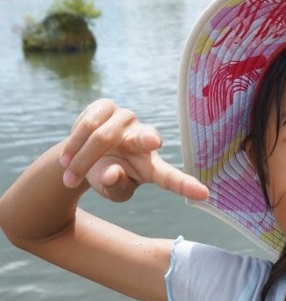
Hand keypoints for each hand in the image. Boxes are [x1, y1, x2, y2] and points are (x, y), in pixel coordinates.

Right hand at [59, 99, 208, 202]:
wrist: (83, 155)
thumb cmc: (105, 175)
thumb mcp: (110, 190)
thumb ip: (114, 186)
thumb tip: (112, 173)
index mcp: (152, 165)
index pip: (171, 177)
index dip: (186, 186)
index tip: (204, 194)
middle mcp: (146, 137)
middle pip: (145, 139)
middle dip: (143, 142)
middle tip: (135, 153)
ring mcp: (127, 119)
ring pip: (103, 136)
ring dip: (81, 159)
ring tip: (69, 178)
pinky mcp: (106, 106)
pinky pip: (88, 122)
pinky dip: (73, 143)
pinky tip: (67, 157)